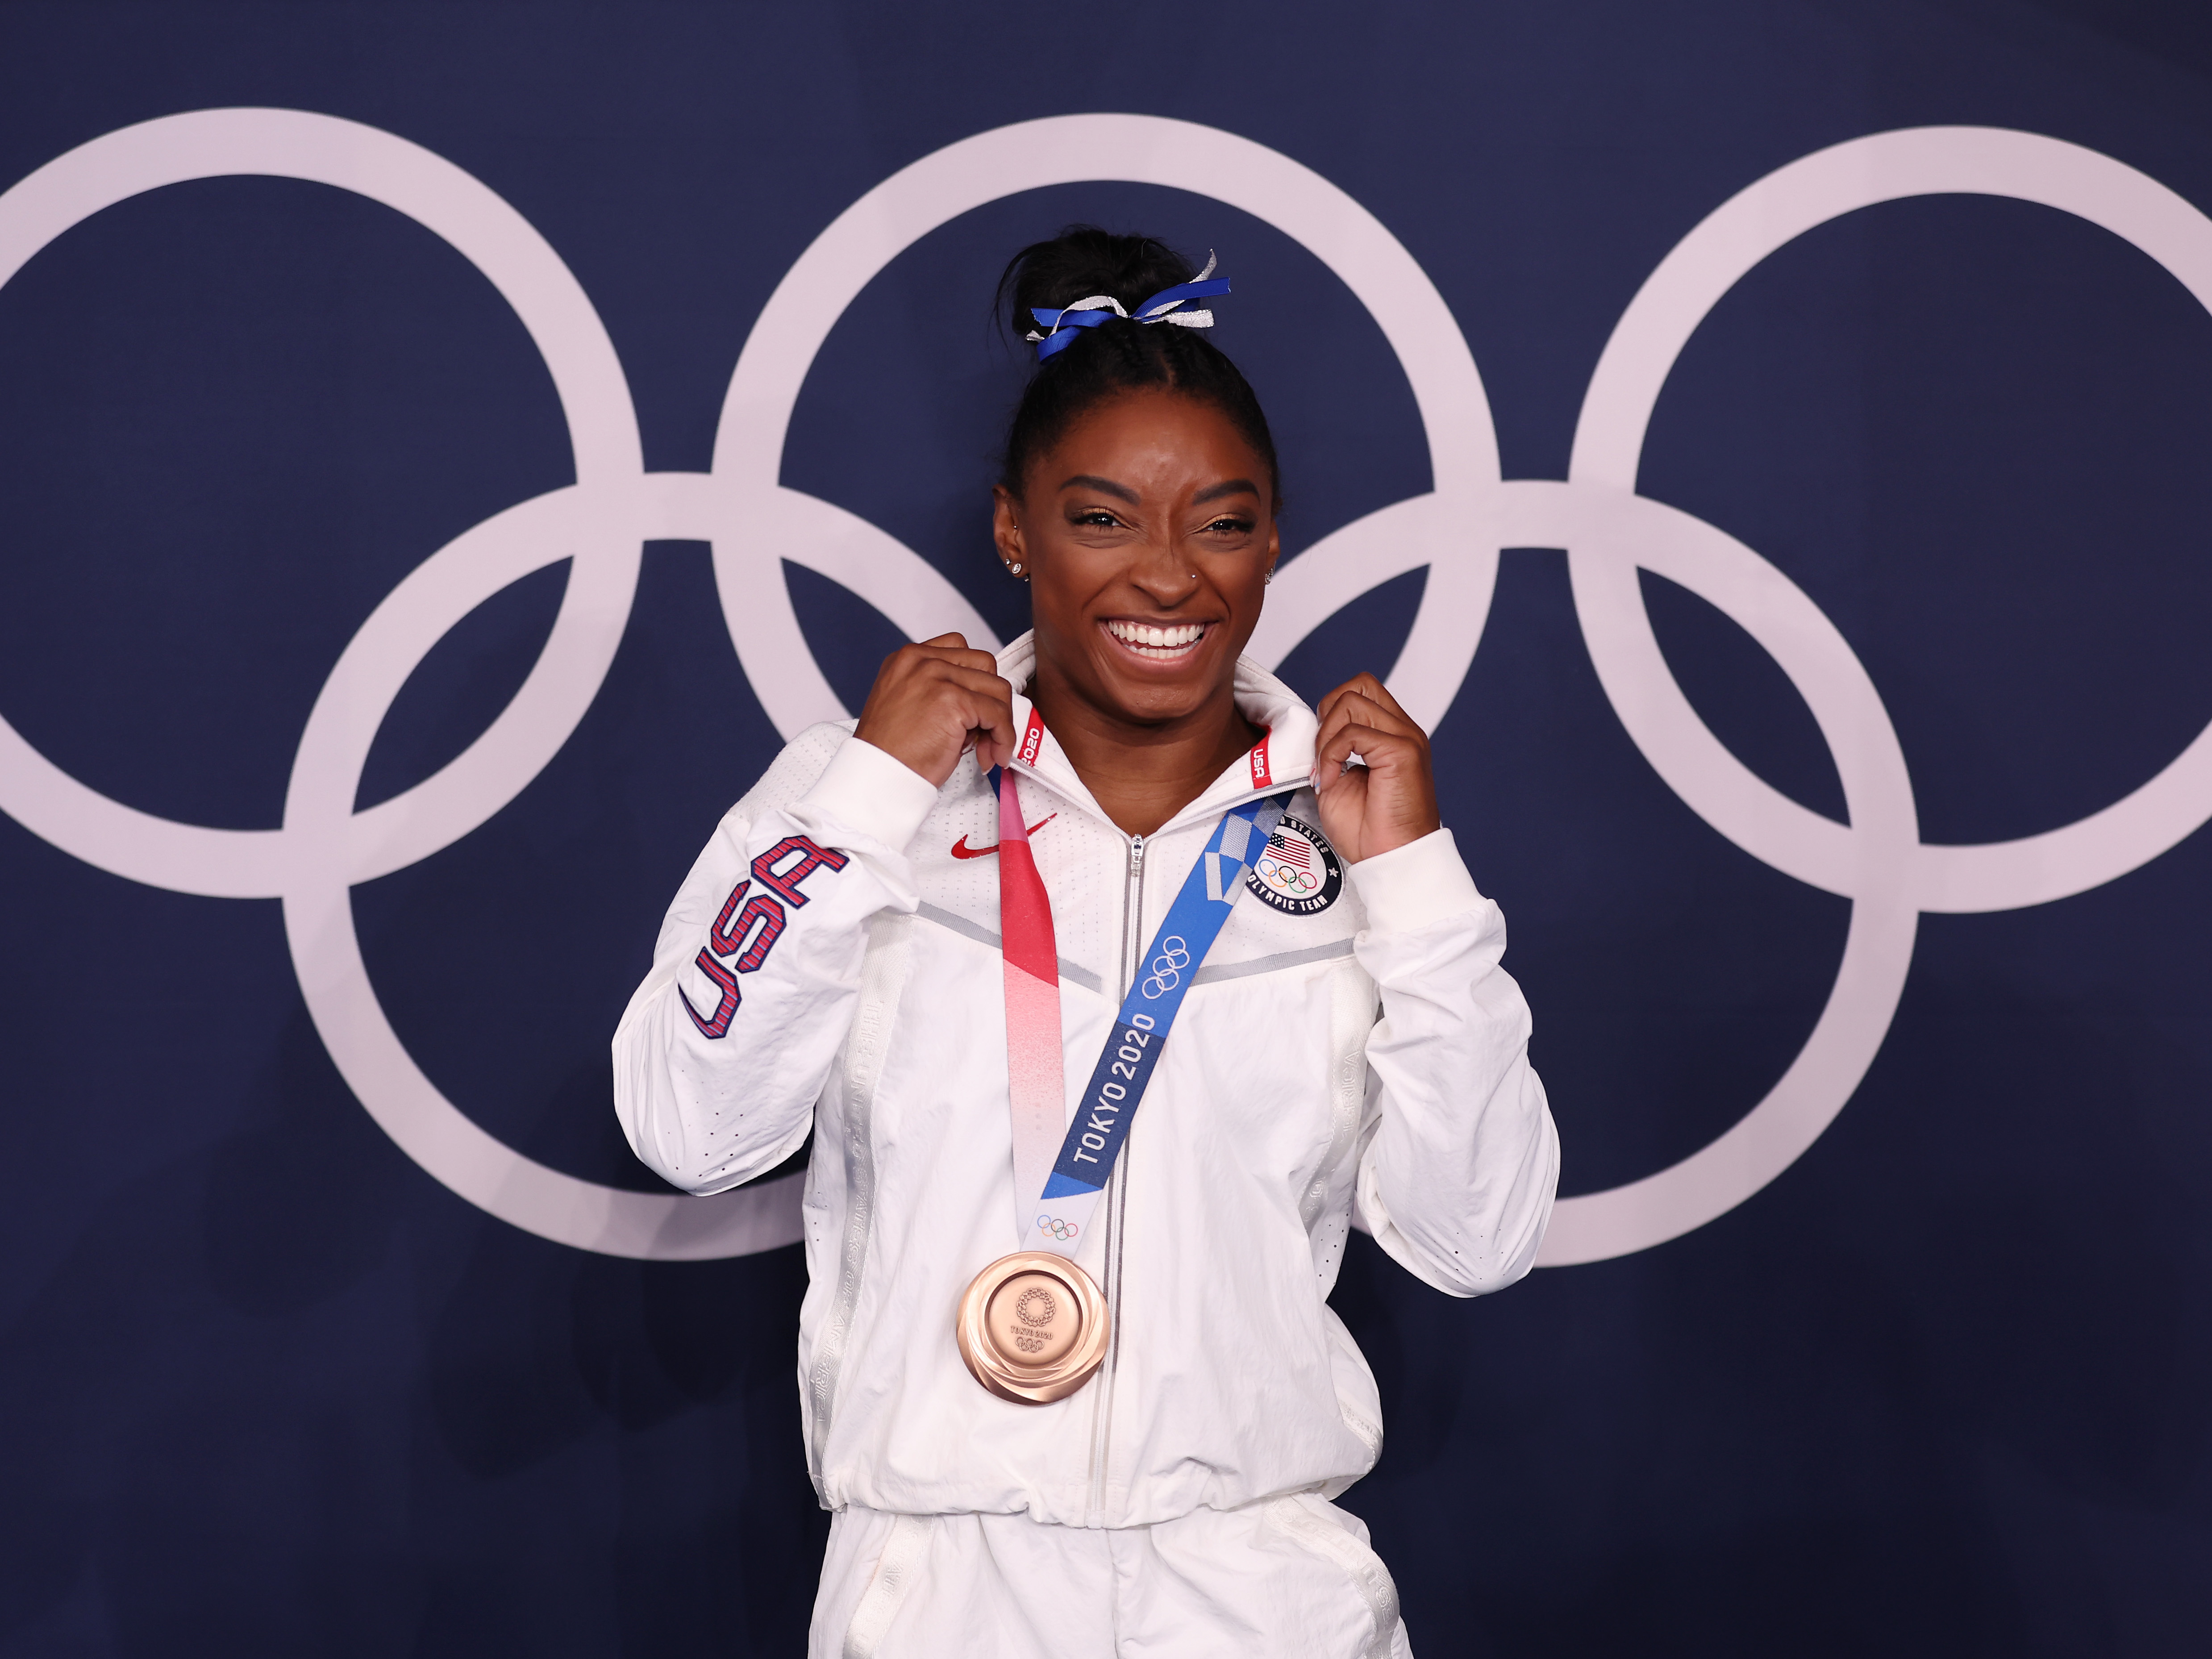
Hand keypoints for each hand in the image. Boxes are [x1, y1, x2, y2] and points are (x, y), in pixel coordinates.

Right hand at [853, 634, 1016, 786]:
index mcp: (908, 658)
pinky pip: (998, 714)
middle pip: (984, 665)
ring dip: (1001, 721)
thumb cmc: (892, 751)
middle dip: (991, 699)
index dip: (975, 680)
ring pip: (997, 688)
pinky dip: (1005, 737)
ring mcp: (938, 677)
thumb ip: (938, 690)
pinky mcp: (953, 701)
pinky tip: (993, 756)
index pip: (960, 648)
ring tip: (987, 749)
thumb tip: (982, 701)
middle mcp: (922, 660)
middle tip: (984, 733)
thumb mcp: (910, 705)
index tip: (976, 709)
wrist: (877, 776)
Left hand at [1312, 673, 1439, 862]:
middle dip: (1329, 713)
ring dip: (1327, 736)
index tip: (1323, 751)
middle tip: (1323, 753)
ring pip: (1352, 702)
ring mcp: (1406, 738)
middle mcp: (1404, 730)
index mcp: (1393, 735)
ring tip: (1327, 770)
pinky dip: (1331, 755)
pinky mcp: (1402, 752)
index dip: (1332, 712)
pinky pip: (1352, 733)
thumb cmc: (1369, 831)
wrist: (1391, 860)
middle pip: (1359, 684)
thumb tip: (1315, 730)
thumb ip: (1332, 750)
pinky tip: (1332, 781)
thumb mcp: (1339, 780)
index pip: (1362, 690)